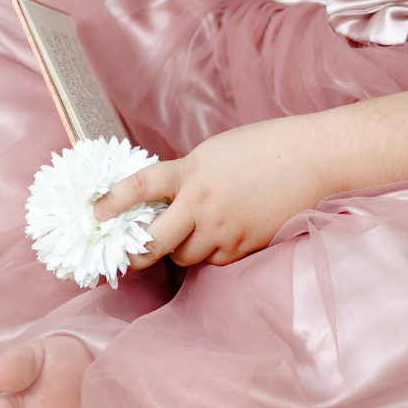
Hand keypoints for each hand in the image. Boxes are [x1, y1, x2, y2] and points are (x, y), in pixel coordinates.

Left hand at [92, 115, 329, 267]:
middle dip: (137, 253)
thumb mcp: (214, 153)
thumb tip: (161, 202)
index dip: (112, 202)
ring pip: (184, 256)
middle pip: (154, 243)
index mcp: (192, 171)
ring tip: (193, 231)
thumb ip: (186, 177)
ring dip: (180, 249)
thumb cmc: (264, 147)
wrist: (312, 158)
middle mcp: (202, 203)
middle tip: (130, 254)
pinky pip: (215, 261)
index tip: (95, 213)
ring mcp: (224, 229)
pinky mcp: (245, 246)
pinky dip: (211, 253)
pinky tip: (225, 233)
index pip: (141, 186)